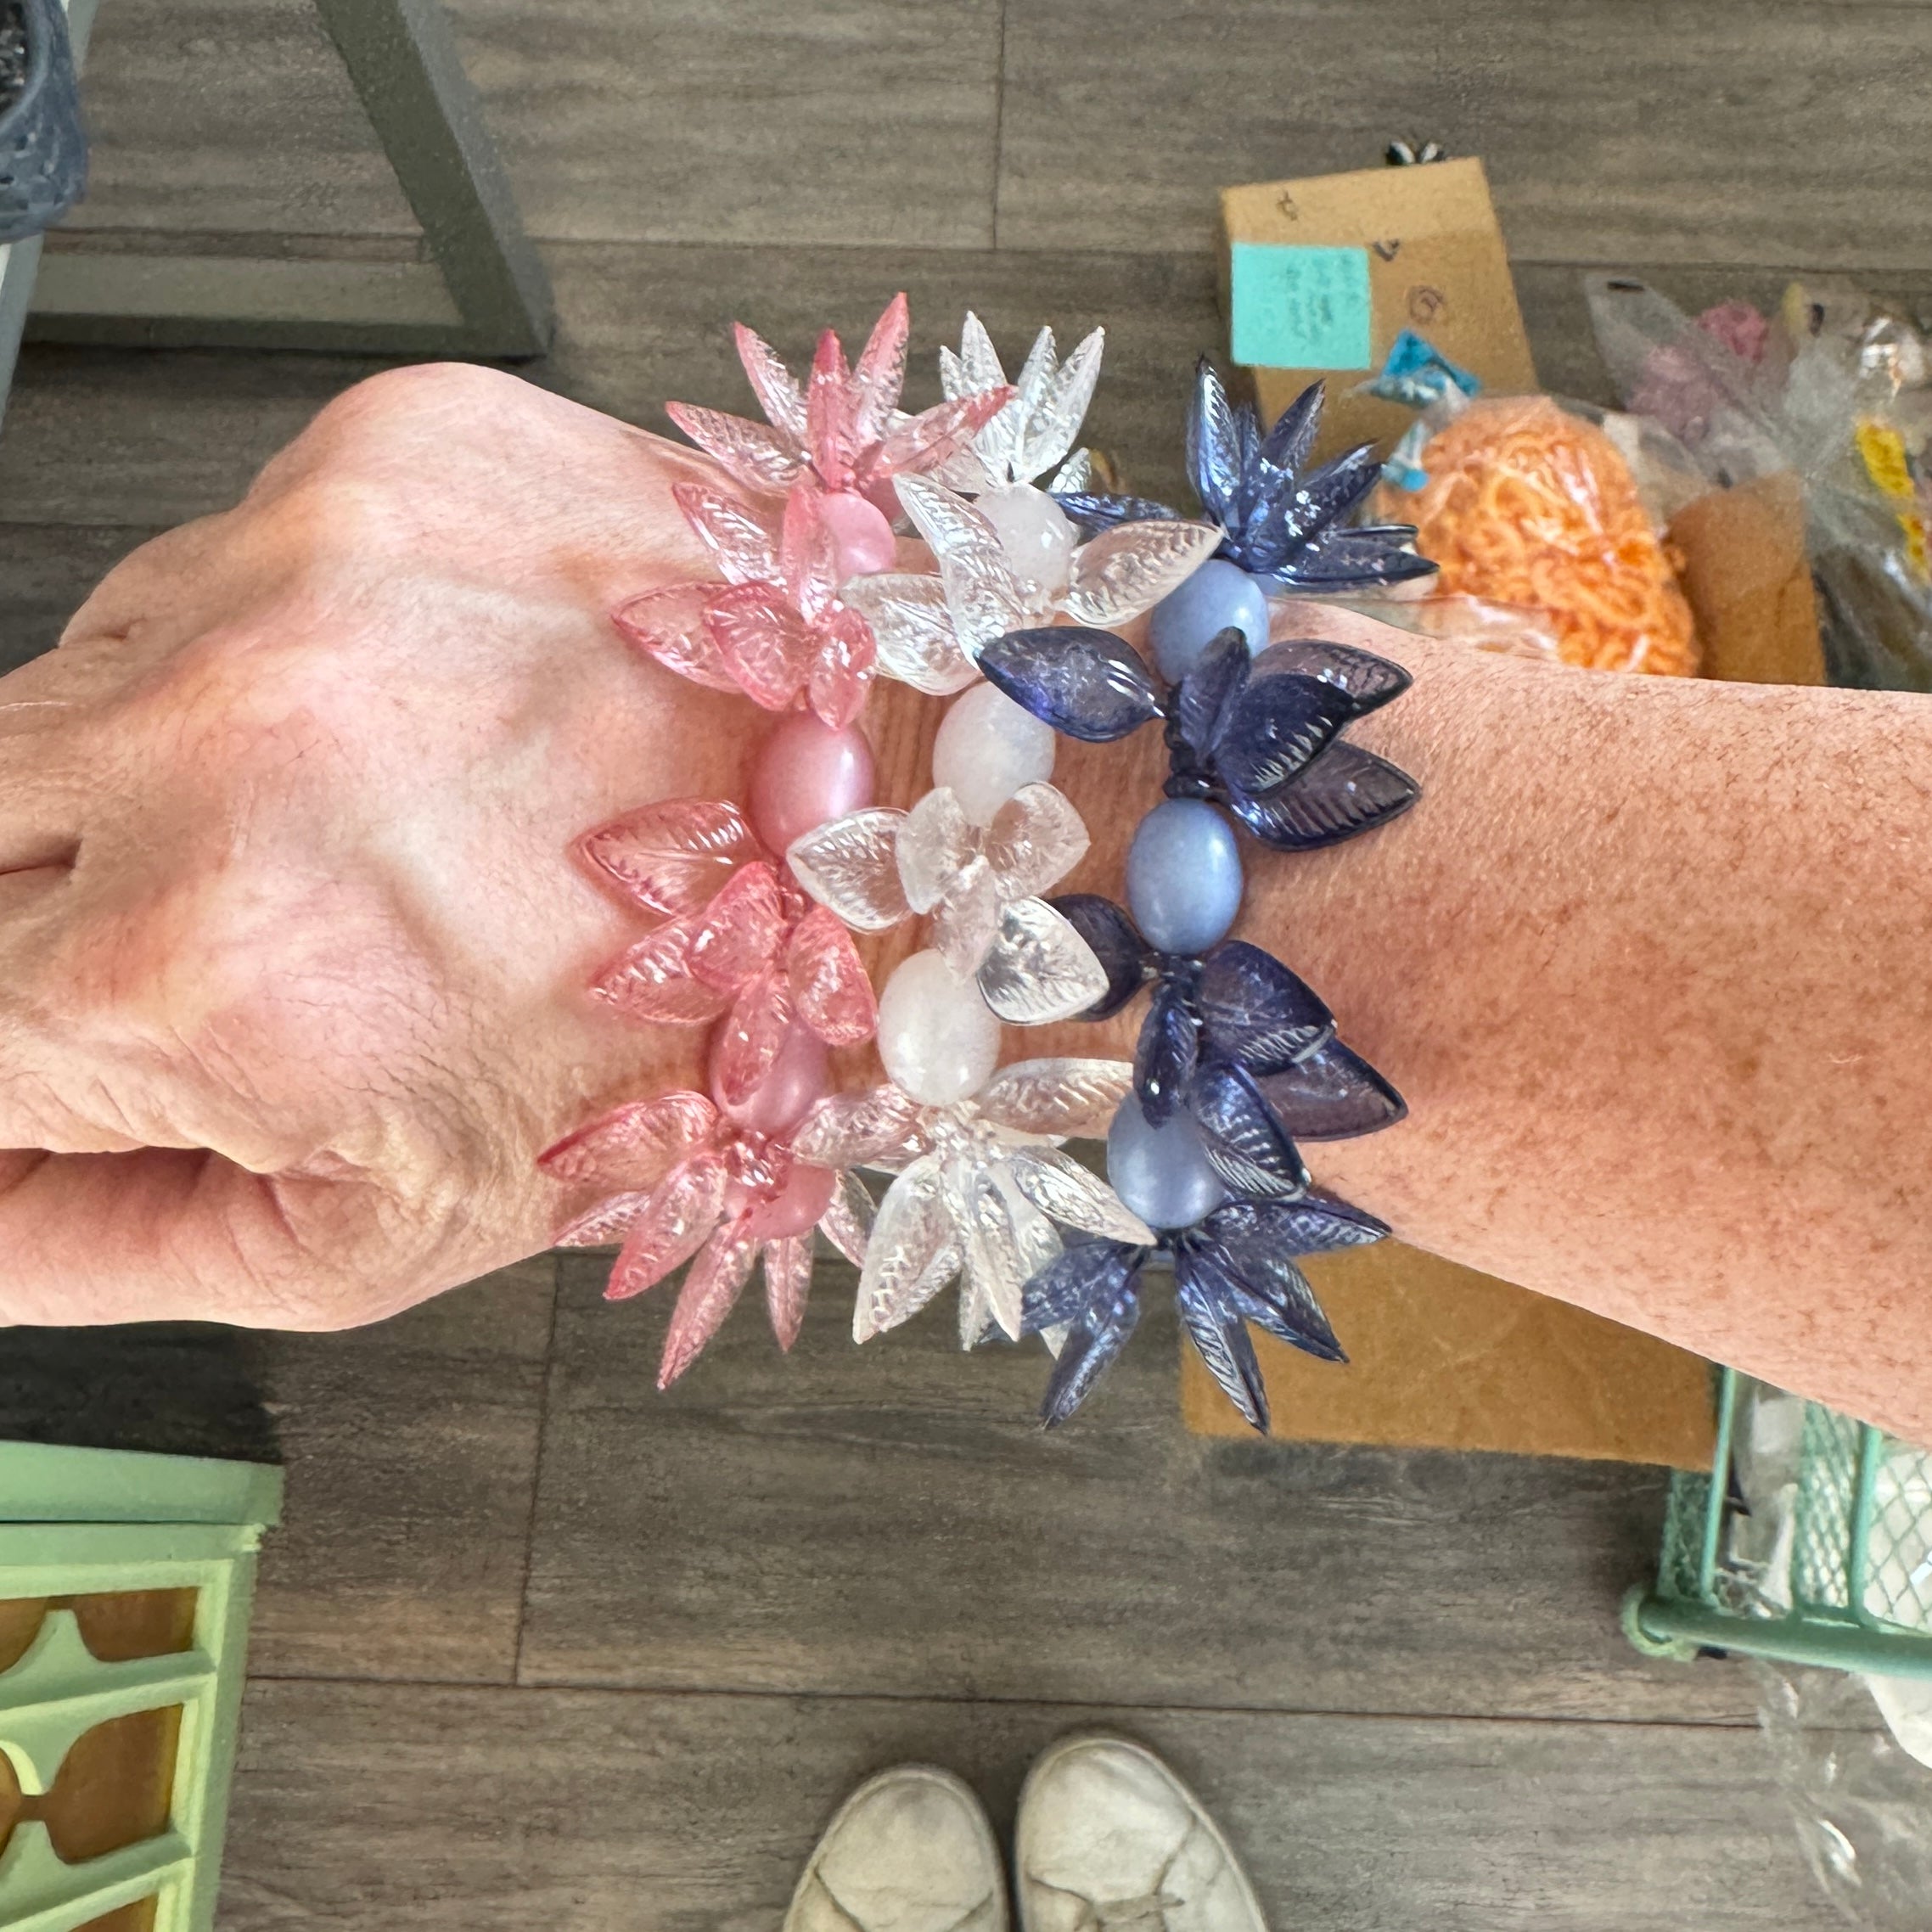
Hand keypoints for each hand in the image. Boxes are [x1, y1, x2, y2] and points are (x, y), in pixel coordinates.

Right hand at [0, 363, 785, 1327]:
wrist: (890, 842)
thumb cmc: (686, 1043)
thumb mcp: (378, 1237)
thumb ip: (94, 1240)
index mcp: (196, 974)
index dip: (8, 1061)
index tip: (65, 1050)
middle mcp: (216, 744)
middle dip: (54, 911)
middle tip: (241, 939)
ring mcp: (297, 571)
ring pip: (68, 681)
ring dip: (163, 770)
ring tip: (362, 823)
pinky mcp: (383, 454)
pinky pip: (210, 559)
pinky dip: (271, 649)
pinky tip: (416, 712)